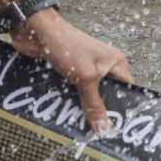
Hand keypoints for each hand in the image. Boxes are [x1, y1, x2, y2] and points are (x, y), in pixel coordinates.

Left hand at [9, 10, 132, 133]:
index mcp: (115, 63)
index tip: (120, 127)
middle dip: (101, 110)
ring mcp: (84, 68)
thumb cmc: (65, 45)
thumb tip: (104, 129)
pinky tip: (66, 113)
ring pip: (87, 94)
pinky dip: (69, 99)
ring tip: (83, 128)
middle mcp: (103, 65)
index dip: (124, 107)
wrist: (33, 28)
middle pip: (106, 94)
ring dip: (83, 107)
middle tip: (100, 132)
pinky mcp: (66, 70)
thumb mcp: (85, 77)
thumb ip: (94, 103)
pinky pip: (72, 90)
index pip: (127, 90)